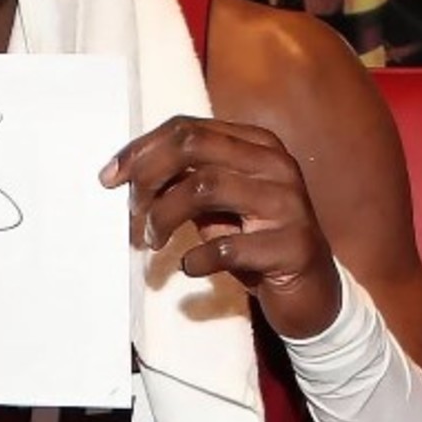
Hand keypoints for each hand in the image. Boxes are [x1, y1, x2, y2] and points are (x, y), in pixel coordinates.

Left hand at [99, 116, 340, 337]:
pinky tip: (189, 267)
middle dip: (149, 176)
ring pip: (204, 187)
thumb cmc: (253, 241)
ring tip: (152, 240)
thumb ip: (182, 181)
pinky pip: (227, 247)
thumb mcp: (216, 205)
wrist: (312, 292)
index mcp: (257, 144)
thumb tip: (126, 173)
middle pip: (192, 146)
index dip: (141, 150)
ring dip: (164, 216)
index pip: (187, 128)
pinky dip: (196, 258)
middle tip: (132, 211)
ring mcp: (288, 204)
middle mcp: (275, 165)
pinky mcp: (293, 247)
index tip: (109, 178)